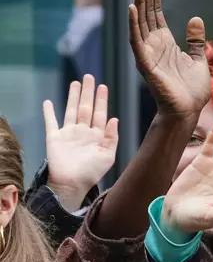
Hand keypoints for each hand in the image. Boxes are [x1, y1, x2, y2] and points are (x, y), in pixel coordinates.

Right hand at [44, 74, 118, 212]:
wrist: (72, 184)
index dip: (102, 100)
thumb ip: (112, 137)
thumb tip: (115, 119)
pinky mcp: (54, 137)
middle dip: (88, 92)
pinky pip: (51, 122)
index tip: (103, 86)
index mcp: (97, 136)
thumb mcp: (108, 156)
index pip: (100, 113)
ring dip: (73, 97)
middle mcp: (83, 132)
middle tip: (89, 77)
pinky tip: (48, 102)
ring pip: (71, 110)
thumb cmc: (92, 172)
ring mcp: (69, 133)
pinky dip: (49, 112)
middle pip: (86, 107)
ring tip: (75, 83)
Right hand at [129, 0, 209, 118]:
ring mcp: (148, 55)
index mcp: (166, 44)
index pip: (156, 14)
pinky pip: (137, 42)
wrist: (189, 111)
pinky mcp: (147, 65)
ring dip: (139, 3)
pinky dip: (134, 26)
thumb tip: (195, 18)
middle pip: (146, 14)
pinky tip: (133, 10)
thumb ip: (196, 40)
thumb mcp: (198, 59)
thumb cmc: (192, 91)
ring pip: (140, 24)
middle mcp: (154, 46)